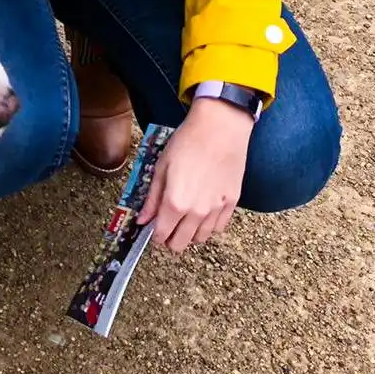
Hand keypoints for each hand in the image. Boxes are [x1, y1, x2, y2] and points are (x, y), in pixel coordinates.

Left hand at [137, 98, 252, 253]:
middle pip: (180, 244)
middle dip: (170, 239)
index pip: (161, 236)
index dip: (154, 235)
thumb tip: (142, 220)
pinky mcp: (231, 203)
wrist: (220, 129)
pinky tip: (202, 212)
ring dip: (189, 233)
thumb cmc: (186, 143)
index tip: (152, 228)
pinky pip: (218, 228)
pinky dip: (208, 226)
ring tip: (183, 218)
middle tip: (166, 224)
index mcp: (175, 203)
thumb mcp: (161, 167)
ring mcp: (216, 209)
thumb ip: (152, 198)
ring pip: (200, 239)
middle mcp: (196, 212)